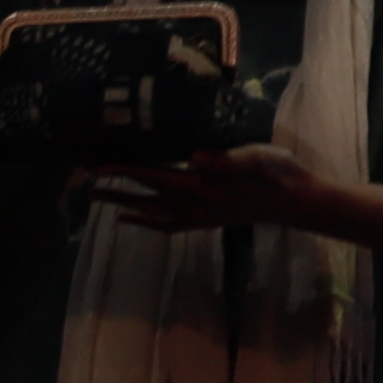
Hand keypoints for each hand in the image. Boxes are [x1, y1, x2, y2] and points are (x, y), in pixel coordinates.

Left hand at [79, 142, 346, 240]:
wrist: (296, 202)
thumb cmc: (280, 173)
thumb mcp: (258, 157)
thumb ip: (228, 158)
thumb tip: (197, 158)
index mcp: (204, 185)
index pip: (156, 176)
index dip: (126, 170)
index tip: (98, 166)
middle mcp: (196, 204)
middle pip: (145, 196)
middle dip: (115, 188)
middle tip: (85, 179)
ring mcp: (200, 215)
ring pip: (152, 213)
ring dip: (124, 205)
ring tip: (99, 199)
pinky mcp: (206, 221)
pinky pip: (168, 225)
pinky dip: (146, 222)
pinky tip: (132, 219)